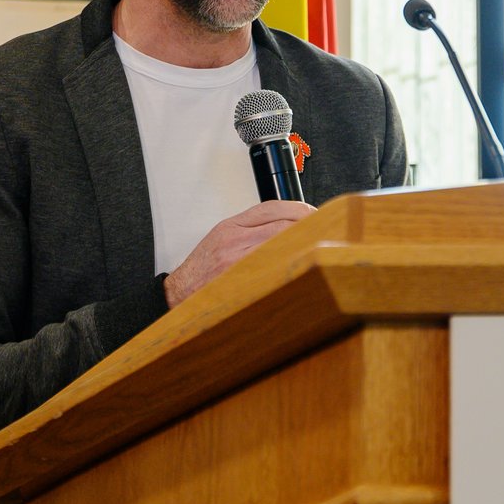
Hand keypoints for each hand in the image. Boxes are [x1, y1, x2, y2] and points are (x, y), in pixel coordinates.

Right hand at [164, 200, 314, 306]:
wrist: (179, 295)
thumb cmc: (201, 272)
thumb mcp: (221, 241)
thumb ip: (249, 232)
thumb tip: (285, 229)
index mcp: (229, 227)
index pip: (270, 208)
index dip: (297, 208)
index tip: (312, 213)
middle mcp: (233, 239)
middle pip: (280, 222)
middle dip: (306, 224)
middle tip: (325, 229)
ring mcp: (236, 258)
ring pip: (279, 241)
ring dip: (304, 242)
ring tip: (320, 245)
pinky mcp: (240, 277)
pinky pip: (272, 264)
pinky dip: (289, 260)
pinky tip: (303, 263)